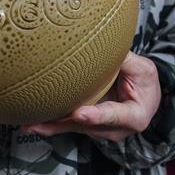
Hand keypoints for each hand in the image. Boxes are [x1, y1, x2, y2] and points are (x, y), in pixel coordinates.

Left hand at [23, 52, 161, 141]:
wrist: (144, 96)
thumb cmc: (145, 82)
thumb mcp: (143, 69)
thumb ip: (126, 61)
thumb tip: (105, 45)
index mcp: (134, 116)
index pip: (115, 115)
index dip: (97, 116)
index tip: (80, 114)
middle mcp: (114, 128)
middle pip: (87, 125)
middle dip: (65, 122)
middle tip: (44, 119)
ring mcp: (98, 130)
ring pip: (73, 128)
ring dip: (51, 126)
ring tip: (30, 123)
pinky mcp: (85, 126)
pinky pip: (65, 127)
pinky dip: (49, 126)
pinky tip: (30, 125)